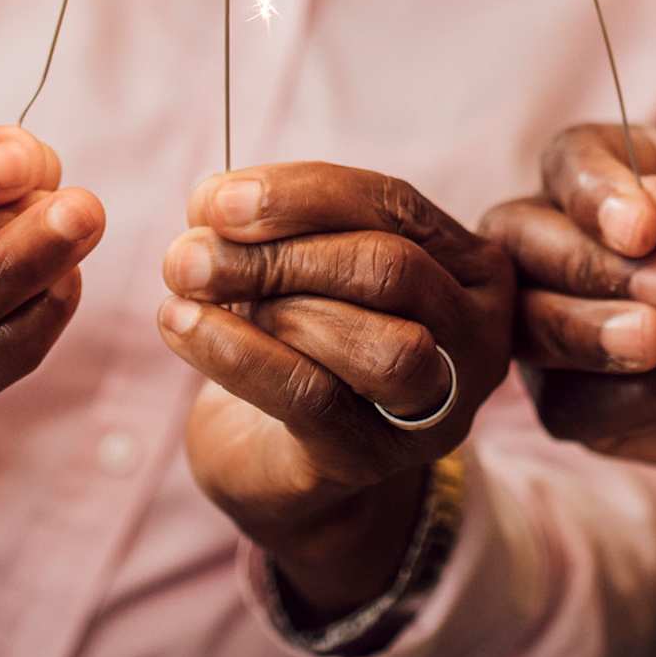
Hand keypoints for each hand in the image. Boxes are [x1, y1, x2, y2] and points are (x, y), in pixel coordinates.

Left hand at [159, 162, 513, 623]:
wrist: (283, 462)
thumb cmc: (299, 342)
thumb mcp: (304, 269)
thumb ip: (281, 230)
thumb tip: (217, 203)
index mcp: (469, 266)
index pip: (396, 206)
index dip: (304, 194)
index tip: (215, 198)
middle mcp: (476, 334)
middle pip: (392, 269)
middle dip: (283, 249)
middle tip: (189, 250)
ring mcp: (437, 404)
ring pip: (378, 344)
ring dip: (270, 303)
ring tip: (188, 287)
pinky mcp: (376, 457)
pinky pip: (311, 396)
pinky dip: (237, 353)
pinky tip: (180, 325)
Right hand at [481, 125, 655, 480]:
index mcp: (617, 172)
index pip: (568, 161)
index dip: (592, 194)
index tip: (644, 228)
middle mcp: (569, 239)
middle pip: (518, 237)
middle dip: (587, 265)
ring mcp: (562, 321)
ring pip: (523, 323)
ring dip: (584, 331)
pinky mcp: (578, 400)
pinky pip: (564, 406)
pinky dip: (625, 399)